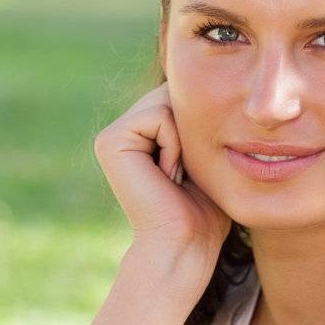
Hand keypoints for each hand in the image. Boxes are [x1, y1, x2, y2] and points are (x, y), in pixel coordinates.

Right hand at [94, 80, 231, 270]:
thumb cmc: (204, 211)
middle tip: (183, 175)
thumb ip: (201, 118)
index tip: (191, 172)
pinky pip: (159, 116)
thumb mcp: (207, 155)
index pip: (183, 95)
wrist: (186, 246)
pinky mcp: (110, 141)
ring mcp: (111, 135)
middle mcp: (121, 131)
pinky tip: (166, 176)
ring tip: (175, 176)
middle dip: (192, 129)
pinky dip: (174, 146)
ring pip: (167, 101)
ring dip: (185, 140)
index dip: (201, 126)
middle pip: (174, 92)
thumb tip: (214, 78)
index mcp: (141, 134)